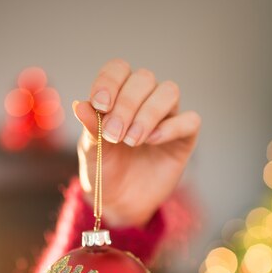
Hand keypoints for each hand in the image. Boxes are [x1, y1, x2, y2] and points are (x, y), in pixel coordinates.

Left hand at [73, 58, 200, 226]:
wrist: (118, 203)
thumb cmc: (103, 171)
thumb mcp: (91, 151)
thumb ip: (90, 128)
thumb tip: (81, 105)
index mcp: (118, 96)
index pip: (118, 70)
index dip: (110, 81)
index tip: (100, 105)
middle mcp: (144, 100)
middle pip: (144, 79)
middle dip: (127, 104)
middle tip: (114, 134)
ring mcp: (167, 117)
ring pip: (169, 92)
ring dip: (148, 113)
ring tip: (132, 140)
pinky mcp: (184, 139)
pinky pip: (190, 120)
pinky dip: (171, 127)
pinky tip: (152, 141)